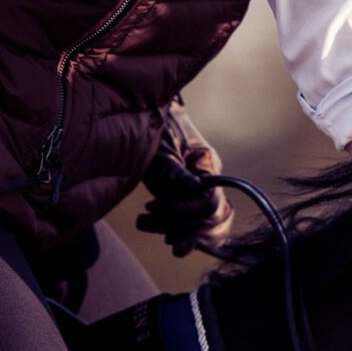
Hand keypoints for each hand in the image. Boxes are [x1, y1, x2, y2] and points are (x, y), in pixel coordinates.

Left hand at [137, 102, 232, 257]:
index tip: (156, 207)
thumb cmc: (156, 125)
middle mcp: (206, 180)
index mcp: (208, 165)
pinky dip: (175, 229)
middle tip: (147, 218)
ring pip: (197, 223)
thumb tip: (195, 189)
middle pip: (205, 216)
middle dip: (177, 223)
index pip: (208, 200)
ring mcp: (195, 189)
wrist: (148, 114)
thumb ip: (176, 170)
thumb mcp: (160, 148)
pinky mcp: (183, 195)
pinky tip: (162, 236)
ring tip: (143, 224)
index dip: (184, 209)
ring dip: (172, 229)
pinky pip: (187, 219)